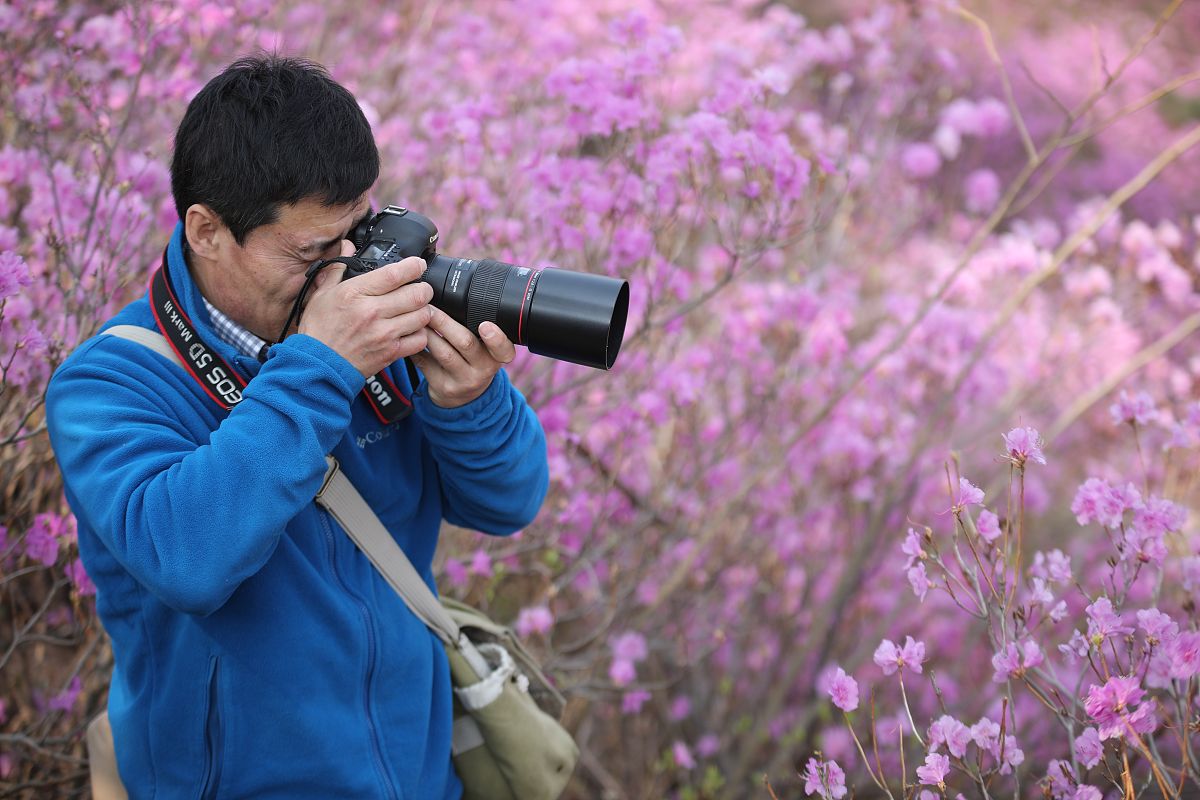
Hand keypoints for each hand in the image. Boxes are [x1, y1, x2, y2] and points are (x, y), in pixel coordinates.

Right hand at [298, 242, 433, 377]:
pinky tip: (411, 329)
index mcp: (355, 293)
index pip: (395, 274)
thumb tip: (347, 245)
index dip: (413, 266)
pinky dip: (420, 334)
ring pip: (422, 316)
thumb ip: (338, 268)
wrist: (317, 366)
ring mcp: (384, 334)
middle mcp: (372, 312)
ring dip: (423, 310)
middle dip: (424, 288)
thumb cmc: (318, 331)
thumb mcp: (322, 295)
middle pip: (417, 294)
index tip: (418, 264)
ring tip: (416, 309)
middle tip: (420, 288)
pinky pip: (420, 340)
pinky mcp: (391, 353)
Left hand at [409, 310, 514, 407]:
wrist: (463, 398)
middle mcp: (483, 370)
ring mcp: (463, 381)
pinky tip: (409, 337)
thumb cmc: (473, 362)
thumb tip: (452, 297)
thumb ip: (477, 329)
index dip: (496, 338)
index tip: (485, 326)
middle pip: (465, 343)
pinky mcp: (443, 387)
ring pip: (443, 353)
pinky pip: (426, 363)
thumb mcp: (485, 350)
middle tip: (429, 307)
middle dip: (444, 322)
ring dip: (427, 332)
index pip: (503, 349)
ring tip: (416, 318)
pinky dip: (415, 347)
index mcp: (497, 356)